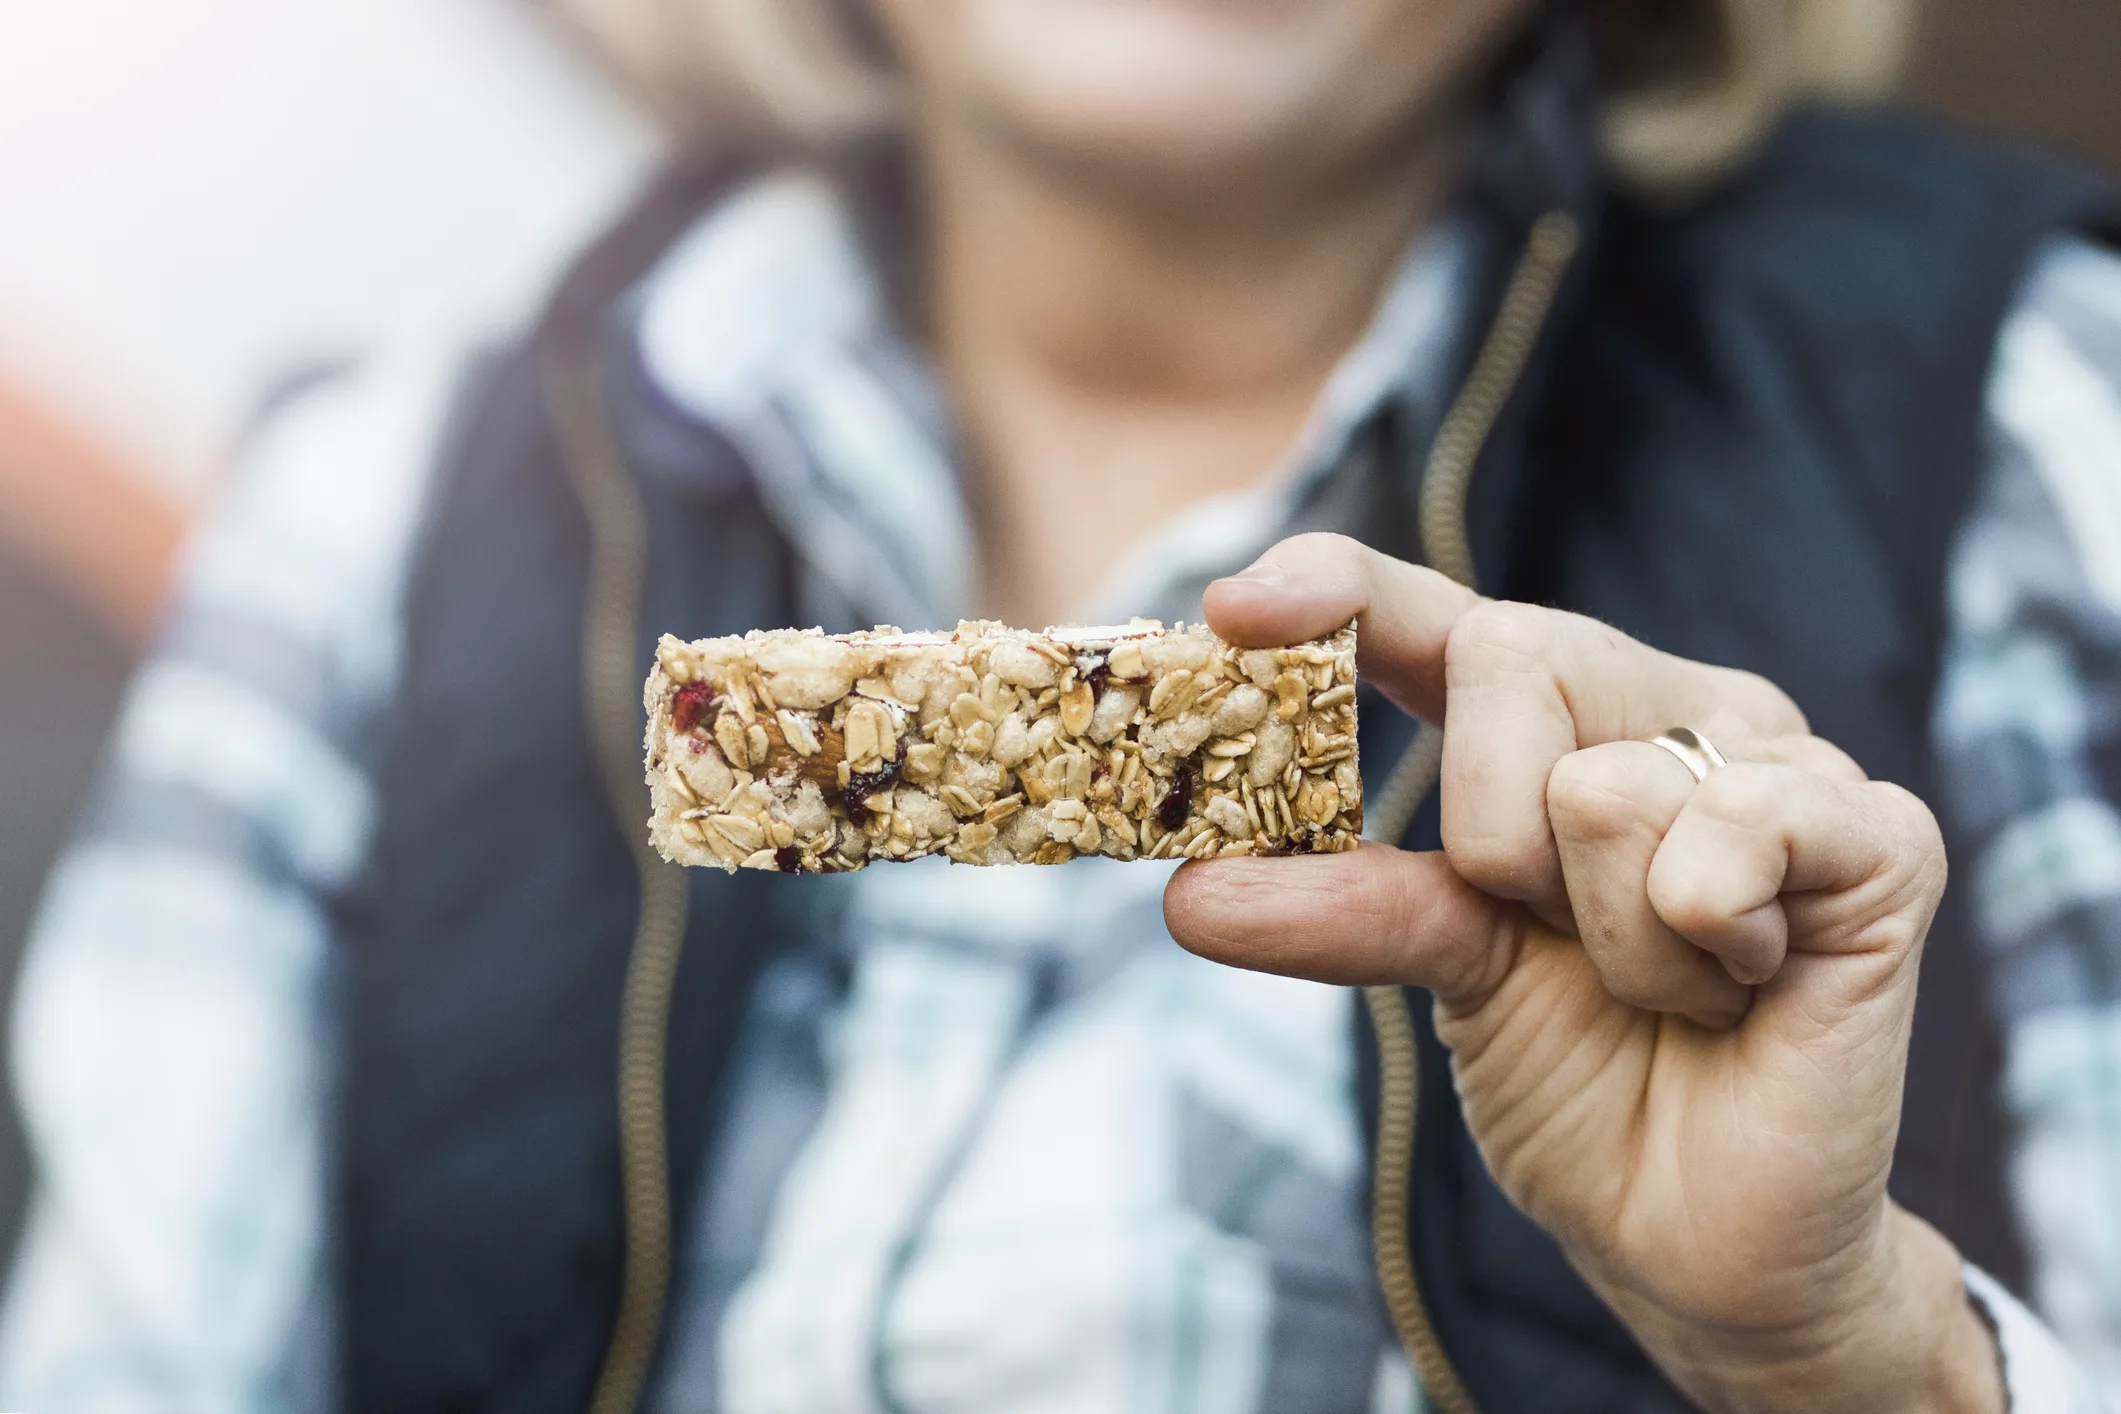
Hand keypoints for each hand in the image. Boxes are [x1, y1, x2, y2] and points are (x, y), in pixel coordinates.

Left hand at [1162, 534, 2003, 1413]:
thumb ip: (1345, 902)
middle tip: (1548, 930)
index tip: (1236, 609)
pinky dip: (1697, 949)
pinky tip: (1745, 989)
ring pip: (1603, 784)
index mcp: (1557, 726)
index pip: (1438, 615)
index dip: (1339, 587)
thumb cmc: (1584, 1084)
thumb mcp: (1447, 970)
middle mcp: (1669, 711)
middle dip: (1489, 834)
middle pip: (1514, 650)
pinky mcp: (1879, 834)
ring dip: (1602, 941)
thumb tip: (1190, 892)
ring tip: (1669, 991)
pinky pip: (1726, 838)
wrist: (1697, 1242)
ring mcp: (1784, 761)